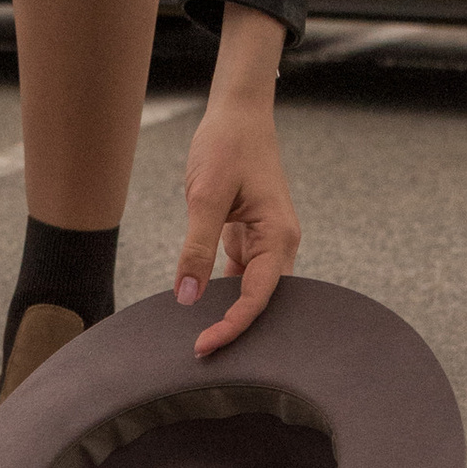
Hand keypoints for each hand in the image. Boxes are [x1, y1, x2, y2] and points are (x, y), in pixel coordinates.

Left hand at [171, 4, 299, 355]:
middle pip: (261, 300)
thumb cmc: (227, 145)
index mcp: (278, 236)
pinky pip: (239, 274)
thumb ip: (196, 247)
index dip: (233, 326)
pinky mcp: (249, 236)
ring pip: (250, 290)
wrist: (237, 113)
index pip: (258, 296)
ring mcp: (265, 241)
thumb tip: (188, 296)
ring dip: (228, 312)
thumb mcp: (206, 196)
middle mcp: (278, 243)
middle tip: (200, 354)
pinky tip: (201, 306)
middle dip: (235, 328)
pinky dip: (221, 291)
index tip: (205, 346)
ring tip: (200, 338)